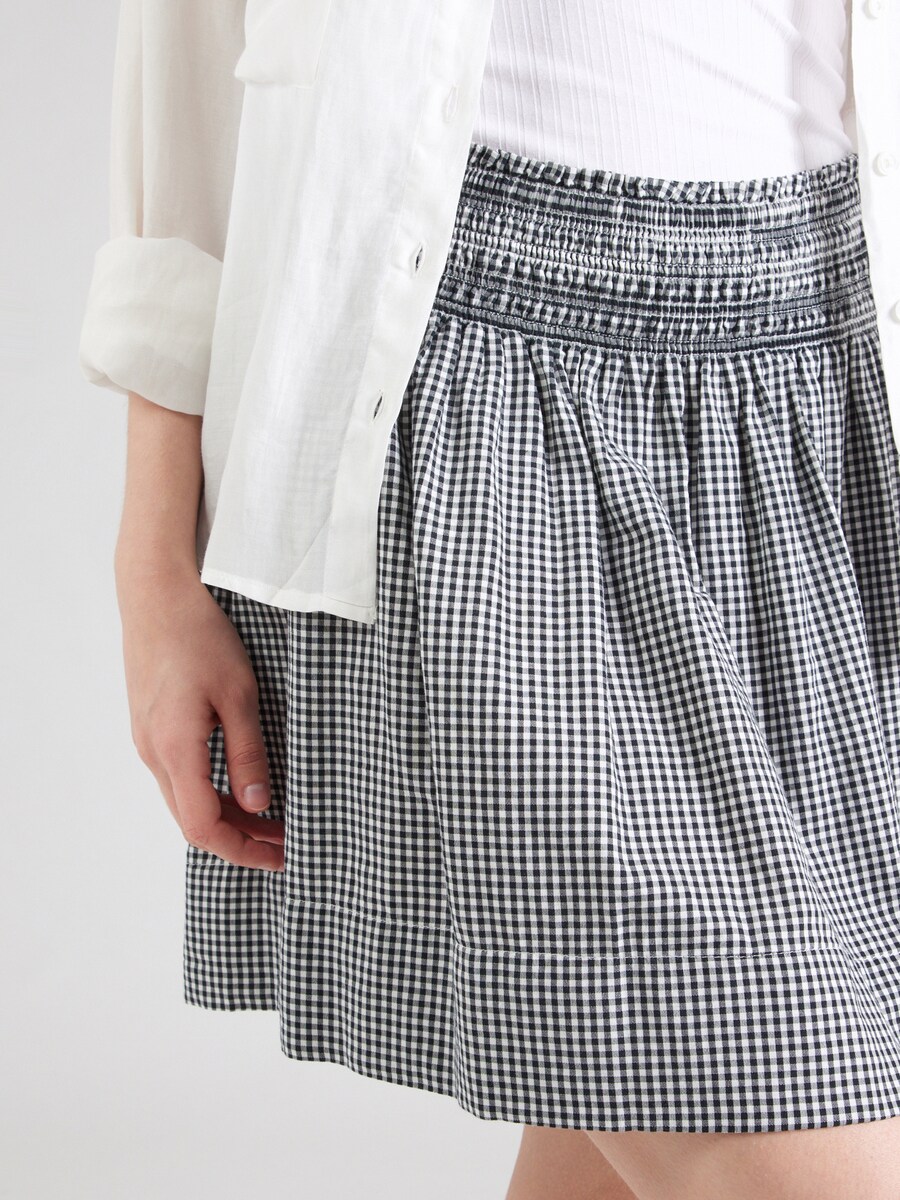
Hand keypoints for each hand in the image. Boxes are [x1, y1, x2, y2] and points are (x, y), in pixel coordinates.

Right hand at [116, 563, 284, 871]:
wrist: (156, 596)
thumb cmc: (200, 636)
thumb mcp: (239, 694)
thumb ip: (248, 754)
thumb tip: (259, 806)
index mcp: (175, 749)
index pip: (205, 827)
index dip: (243, 851)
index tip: (281, 856)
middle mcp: (154, 753)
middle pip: (193, 822)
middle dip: (241, 840)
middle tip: (287, 843)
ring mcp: (148, 741)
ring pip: (186, 801)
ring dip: (227, 817)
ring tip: (273, 819)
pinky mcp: (151, 728)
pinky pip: (179, 778)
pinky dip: (211, 794)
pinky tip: (240, 787)